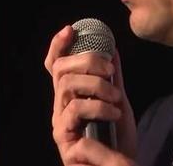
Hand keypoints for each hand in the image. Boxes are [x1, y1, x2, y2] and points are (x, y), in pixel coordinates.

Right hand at [44, 26, 136, 164]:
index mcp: (69, 98)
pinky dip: (98, 108)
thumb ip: (112, 79)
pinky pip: (75, 111)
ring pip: (67, 87)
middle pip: (60, 71)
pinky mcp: (65, 141)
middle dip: (87, 62)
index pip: (55, 67)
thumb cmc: (117, 141)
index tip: (70, 30)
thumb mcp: (118, 104)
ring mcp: (60, 125)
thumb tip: (112, 49)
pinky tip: (114, 115)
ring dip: (97, 87)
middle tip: (110, 71)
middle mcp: (60, 109)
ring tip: (117, 98)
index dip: (58, 46)